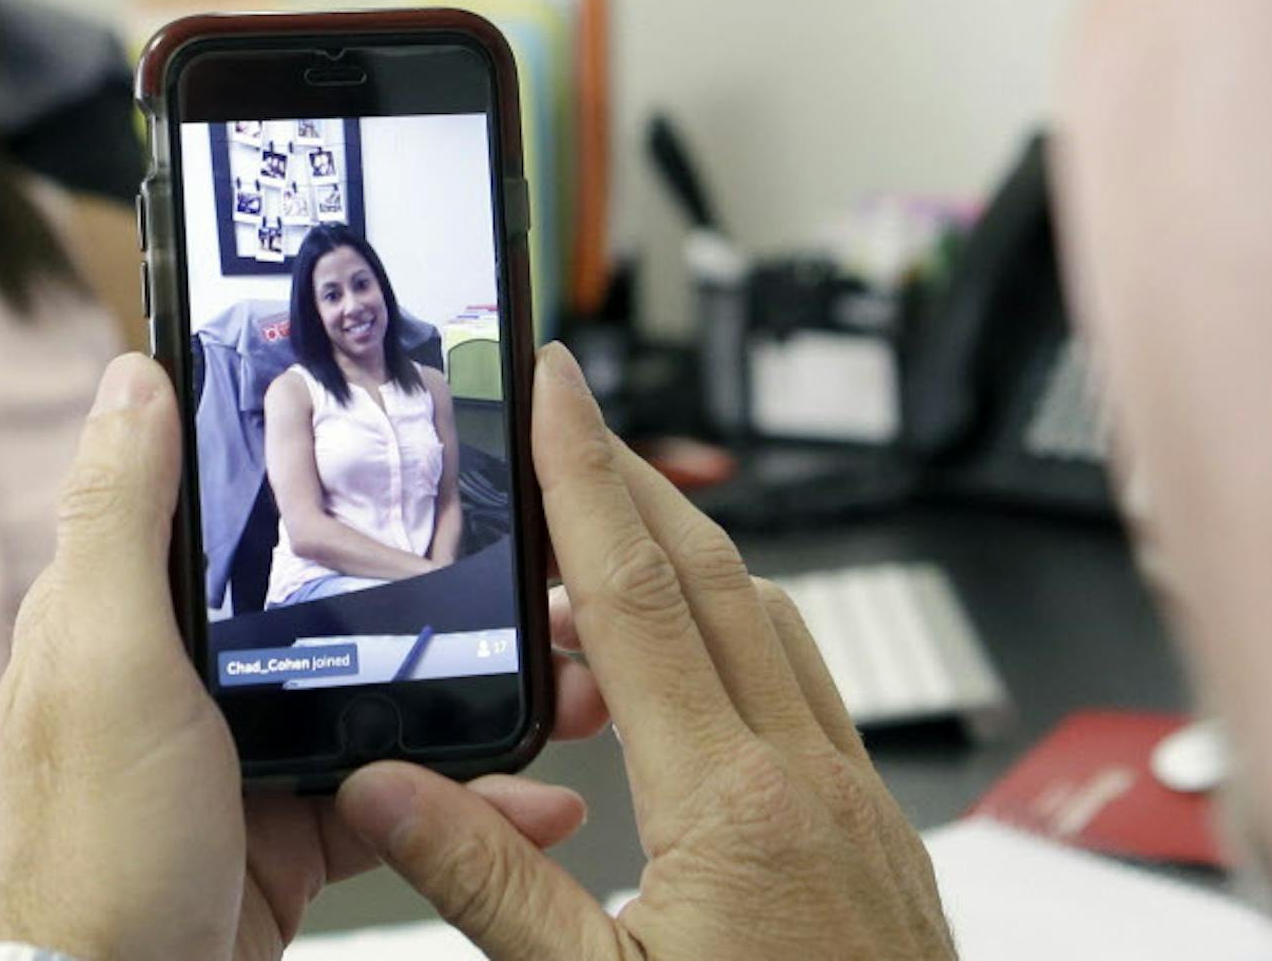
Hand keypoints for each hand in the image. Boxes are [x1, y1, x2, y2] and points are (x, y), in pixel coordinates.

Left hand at [0, 355, 589, 960]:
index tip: (413, 426)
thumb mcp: (105, 656)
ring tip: (562, 683)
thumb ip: (123, 517)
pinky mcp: (289, 829)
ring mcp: (242, 752)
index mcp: (134, 606)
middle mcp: (187, 670)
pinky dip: (467, 794)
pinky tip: (526, 793)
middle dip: (443, 586)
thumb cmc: (88, 844)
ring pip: (383, 693)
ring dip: (479, 689)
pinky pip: (397, 791)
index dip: (316, 455)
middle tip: (534, 575)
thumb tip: (135, 376)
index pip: (230, 495)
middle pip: (332, 594)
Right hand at [336, 344, 954, 960]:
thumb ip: (487, 886)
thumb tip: (388, 786)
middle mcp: (811, 783)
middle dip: (634, 482)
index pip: (635, 592)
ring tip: (597, 556)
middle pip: (715, 577)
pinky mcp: (882, 845)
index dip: (585, 474)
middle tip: (566, 425)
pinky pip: (810, 694)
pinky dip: (738, 641)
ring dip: (686, 563)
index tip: (556, 385)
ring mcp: (860, 810)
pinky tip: (695, 681)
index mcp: (732, 804)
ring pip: (772, 626)